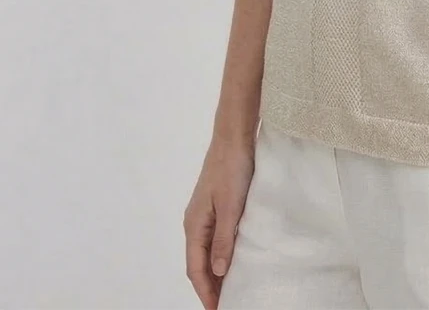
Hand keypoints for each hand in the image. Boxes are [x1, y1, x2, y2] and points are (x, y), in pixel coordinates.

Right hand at [183, 134, 255, 308]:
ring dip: (216, 272)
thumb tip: (219, 271)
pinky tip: (234, 260)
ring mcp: (204, 214)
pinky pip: (214, 239)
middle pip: (199, 264)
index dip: (206, 292)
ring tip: (230, 290)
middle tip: (225, 304)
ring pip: (206, 252)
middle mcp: (195, 222)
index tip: (217, 309)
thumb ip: (224, 238)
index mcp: (194, 225)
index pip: (196, 269)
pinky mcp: (216, 206)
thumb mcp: (231, 205)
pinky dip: (221, 255)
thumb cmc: (232, 168)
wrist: (234, 137)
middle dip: (210, 287)